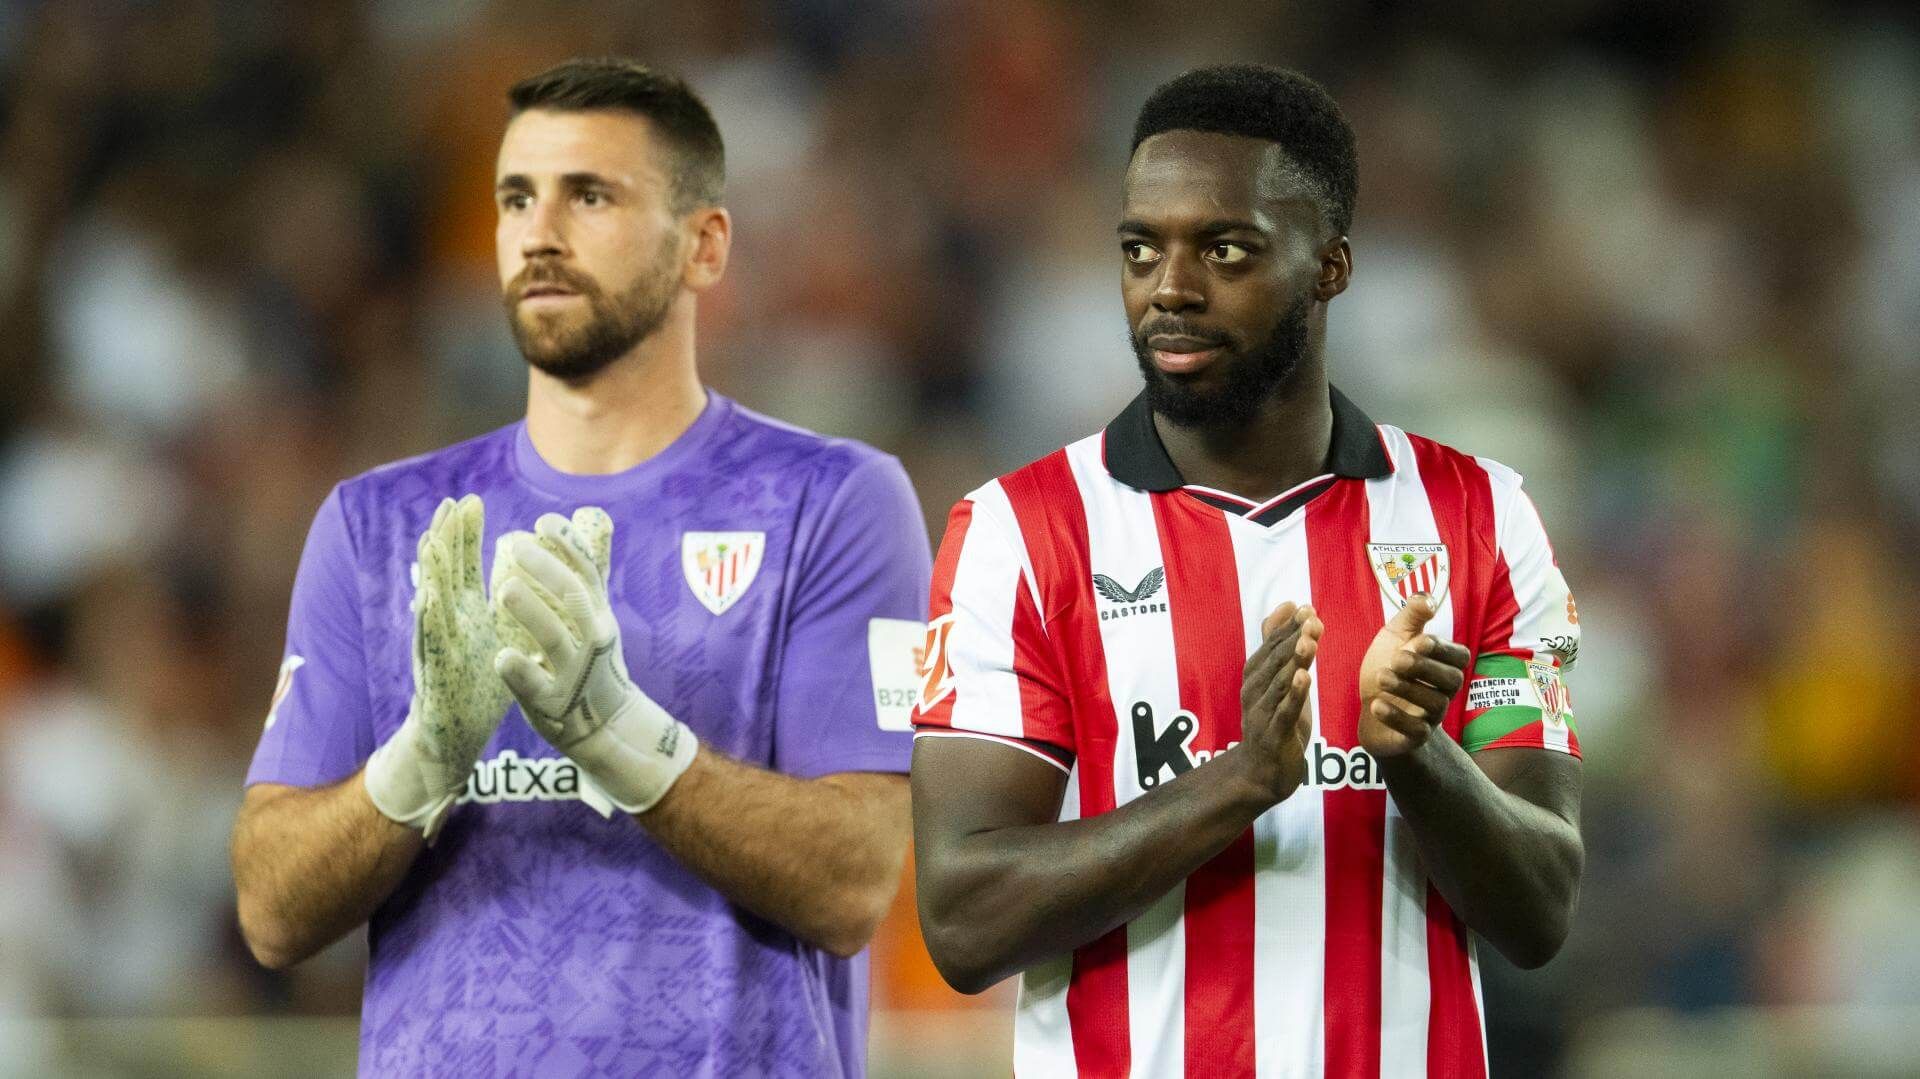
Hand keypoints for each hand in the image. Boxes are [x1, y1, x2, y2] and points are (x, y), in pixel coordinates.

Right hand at [363, 495, 511, 840]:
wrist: (455, 737)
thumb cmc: (478, 685)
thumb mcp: (500, 639)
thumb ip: (510, 607)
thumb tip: (529, 575)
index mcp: (463, 615)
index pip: (462, 565)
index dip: (465, 534)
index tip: (470, 499)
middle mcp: (446, 626)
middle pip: (443, 575)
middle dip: (446, 540)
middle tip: (450, 504)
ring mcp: (436, 650)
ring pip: (430, 604)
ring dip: (430, 574)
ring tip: (432, 541)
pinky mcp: (434, 677)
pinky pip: (431, 647)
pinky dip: (428, 623)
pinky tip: (428, 600)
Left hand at [492, 508, 697, 813]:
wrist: (607, 724)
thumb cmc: (592, 659)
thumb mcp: (597, 612)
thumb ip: (590, 567)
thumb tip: (592, 513)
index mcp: (598, 614)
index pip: (586, 572)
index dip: (567, 545)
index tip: (542, 522)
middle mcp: (593, 640)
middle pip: (574, 598)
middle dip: (545, 569)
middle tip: (513, 544)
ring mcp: (575, 673)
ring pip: (556, 639)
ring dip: (531, 613)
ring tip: (502, 589)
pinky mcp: (555, 704)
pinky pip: (537, 687)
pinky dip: (521, 672)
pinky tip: (501, 657)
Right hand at [1238, 602, 1321, 802]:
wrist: (1261, 772)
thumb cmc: (1272, 720)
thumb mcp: (1276, 679)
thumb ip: (1277, 643)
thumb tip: (1287, 605)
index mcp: (1255, 675)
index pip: (1271, 645)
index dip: (1288, 627)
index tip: (1306, 608)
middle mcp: (1253, 690)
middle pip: (1275, 660)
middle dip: (1294, 638)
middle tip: (1312, 620)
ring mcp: (1261, 712)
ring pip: (1280, 682)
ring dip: (1295, 661)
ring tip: (1309, 641)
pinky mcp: (1274, 734)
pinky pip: (1284, 711)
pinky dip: (1294, 694)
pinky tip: (1304, 677)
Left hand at [1357, 595, 1470, 758]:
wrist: (1371, 709)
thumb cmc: (1390, 668)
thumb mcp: (1396, 636)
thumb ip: (1411, 616)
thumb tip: (1427, 599)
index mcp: (1444, 664)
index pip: (1459, 656)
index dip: (1441, 648)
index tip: (1418, 640)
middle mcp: (1444, 691)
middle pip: (1451, 680)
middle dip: (1425, 668)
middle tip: (1397, 659)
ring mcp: (1432, 716)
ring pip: (1434, 705)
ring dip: (1407, 689)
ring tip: (1381, 677)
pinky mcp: (1415, 737)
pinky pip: (1416, 732)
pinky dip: (1396, 718)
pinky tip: (1376, 705)